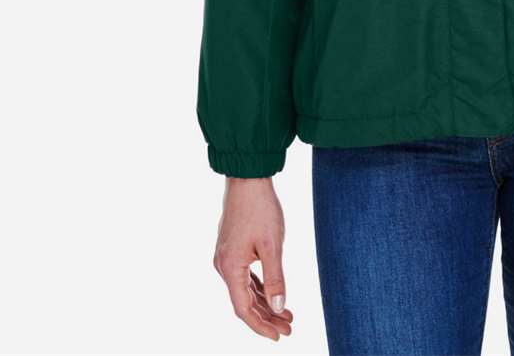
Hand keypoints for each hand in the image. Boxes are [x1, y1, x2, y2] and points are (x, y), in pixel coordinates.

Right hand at [213, 176, 294, 340]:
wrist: (248, 179)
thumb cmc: (260, 208)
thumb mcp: (272, 245)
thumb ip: (276, 277)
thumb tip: (279, 307)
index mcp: (230, 268)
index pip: (244, 309)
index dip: (261, 326)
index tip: (279, 336)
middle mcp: (224, 266)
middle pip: (245, 302)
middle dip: (267, 317)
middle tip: (290, 328)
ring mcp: (227, 257)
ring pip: (246, 290)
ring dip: (265, 303)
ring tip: (287, 315)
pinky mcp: (233, 249)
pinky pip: (245, 277)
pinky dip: (260, 288)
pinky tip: (274, 295)